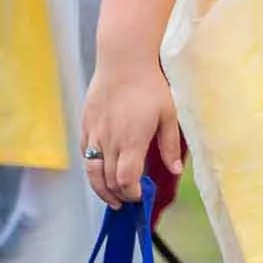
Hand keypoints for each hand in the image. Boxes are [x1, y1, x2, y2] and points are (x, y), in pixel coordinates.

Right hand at [80, 59, 182, 208]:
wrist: (123, 61)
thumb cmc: (150, 86)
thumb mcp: (169, 114)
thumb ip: (169, 146)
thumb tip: (176, 171)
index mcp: (132, 141)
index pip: (126, 180)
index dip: (132, 194)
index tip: (141, 196)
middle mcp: (110, 141)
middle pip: (109, 180)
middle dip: (119, 195)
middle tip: (129, 201)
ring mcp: (95, 133)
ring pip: (93, 171)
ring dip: (101, 189)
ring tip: (111, 199)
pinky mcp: (86, 125)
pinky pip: (86, 154)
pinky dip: (92, 169)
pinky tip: (100, 173)